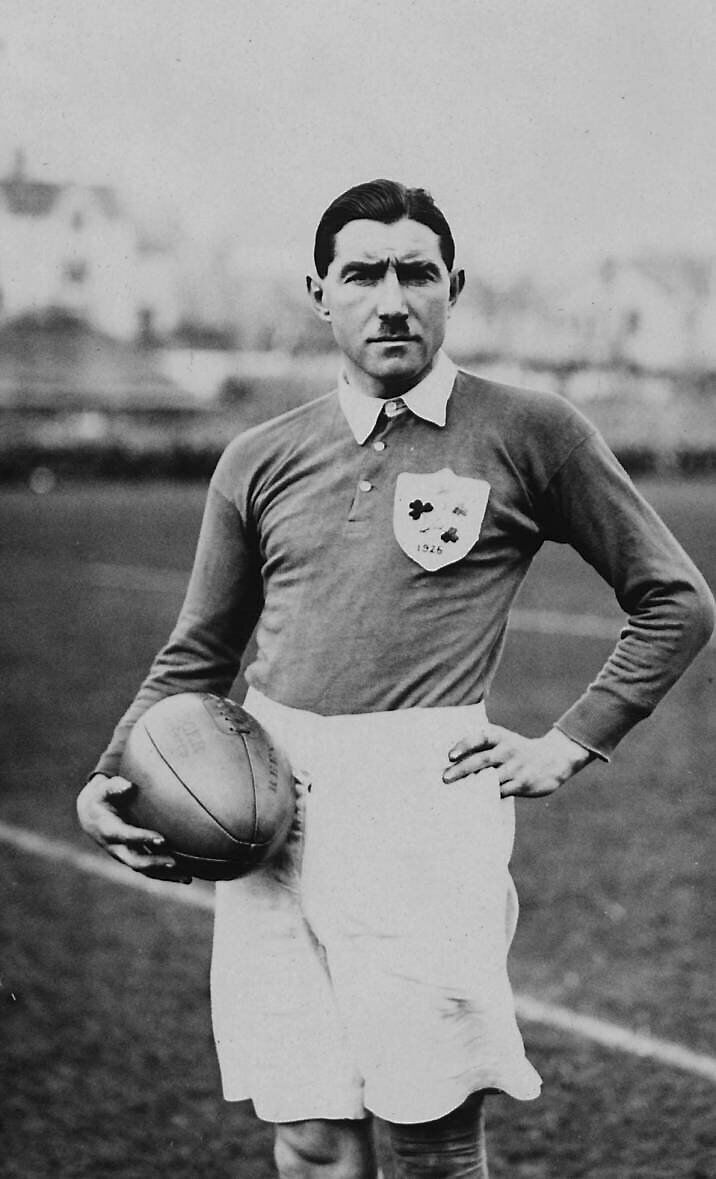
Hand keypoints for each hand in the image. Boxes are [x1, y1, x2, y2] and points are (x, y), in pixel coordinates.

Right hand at [76, 774, 191, 882]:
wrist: (91, 816)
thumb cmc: (102, 798)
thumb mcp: (103, 790)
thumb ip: (114, 786)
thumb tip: (129, 786)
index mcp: (108, 830)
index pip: (126, 836)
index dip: (142, 838)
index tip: (162, 839)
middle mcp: (116, 848)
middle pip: (134, 860)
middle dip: (154, 862)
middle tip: (174, 862)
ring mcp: (125, 856)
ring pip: (144, 870)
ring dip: (164, 875)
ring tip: (187, 877)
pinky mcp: (133, 859)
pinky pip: (150, 872)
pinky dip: (166, 876)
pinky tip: (186, 878)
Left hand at [443, 725, 593, 798]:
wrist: (553, 759)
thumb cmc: (517, 751)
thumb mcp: (504, 740)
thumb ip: (483, 747)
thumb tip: (452, 761)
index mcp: (501, 737)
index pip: (480, 737)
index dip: (465, 745)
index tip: (450, 756)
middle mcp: (508, 750)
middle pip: (482, 760)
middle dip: (461, 770)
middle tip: (444, 779)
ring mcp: (516, 768)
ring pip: (490, 779)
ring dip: (472, 787)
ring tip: (455, 793)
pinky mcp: (522, 784)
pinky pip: (501, 792)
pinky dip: (487, 797)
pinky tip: (474, 801)